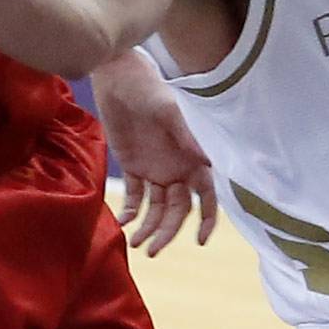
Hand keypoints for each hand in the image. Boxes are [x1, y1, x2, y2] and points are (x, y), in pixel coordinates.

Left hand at [91, 52, 217, 253]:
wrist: (120, 78)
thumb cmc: (150, 89)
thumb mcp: (170, 111)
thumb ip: (186, 136)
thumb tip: (207, 161)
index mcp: (194, 159)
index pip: (206, 196)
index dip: (208, 219)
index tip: (201, 240)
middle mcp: (178, 169)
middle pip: (178, 210)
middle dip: (167, 232)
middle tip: (152, 250)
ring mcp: (156, 169)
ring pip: (156, 208)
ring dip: (148, 227)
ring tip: (135, 241)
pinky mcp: (133, 166)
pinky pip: (133, 195)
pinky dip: (129, 210)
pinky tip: (122, 221)